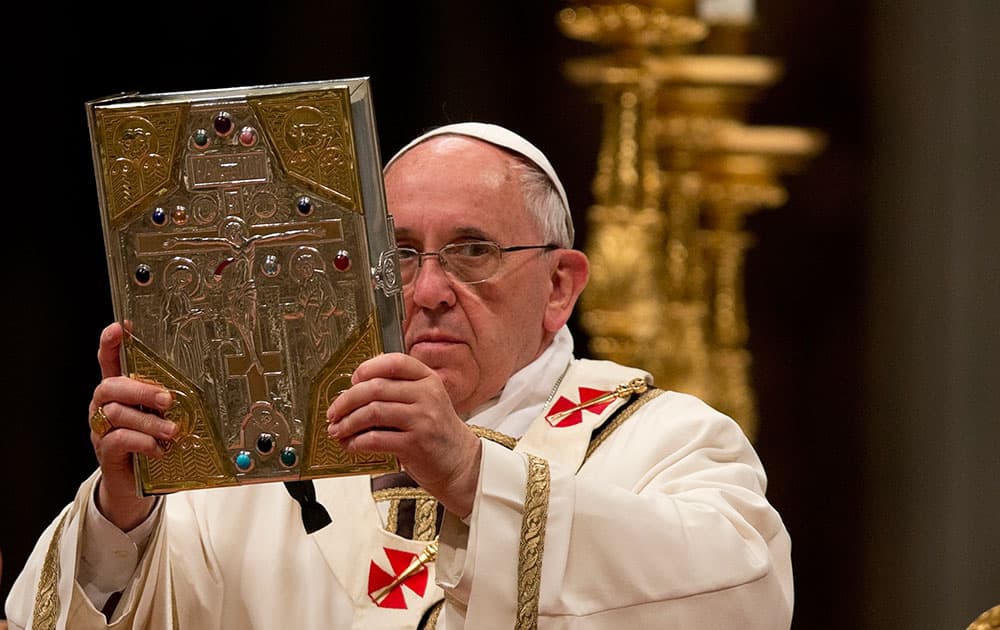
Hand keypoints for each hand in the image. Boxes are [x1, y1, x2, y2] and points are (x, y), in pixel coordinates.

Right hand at [89, 323, 177, 530]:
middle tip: (167, 399)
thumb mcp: (159, 417)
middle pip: (109, 386)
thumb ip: (167, 400)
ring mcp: (101, 430)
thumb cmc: (149, 443)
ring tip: (171, 430)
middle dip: (139, 389)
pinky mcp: (106, 453)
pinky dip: (143, 441)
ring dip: (148, 421)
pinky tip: (159, 448)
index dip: (111, 344)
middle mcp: (104, 407)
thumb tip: (200, 384)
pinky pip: (118, 440)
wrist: (133, 485)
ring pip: (116, 414)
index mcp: (118, 393)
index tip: (120, 327)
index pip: (108, 362)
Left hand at [327, 353, 481, 517]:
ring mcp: (423, 419)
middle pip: (375, 387)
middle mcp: (427, 395)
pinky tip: (350, 445)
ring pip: (372, 412)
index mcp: (428, 379)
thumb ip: (399, 391)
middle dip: (347, 400)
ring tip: (337, 430)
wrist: (460, 463)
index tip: (352, 381)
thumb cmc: (436, 432)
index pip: (394, 362)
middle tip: (333, 412)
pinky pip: (375, 439)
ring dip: (348, 422)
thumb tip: (354, 392)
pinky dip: (356, 442)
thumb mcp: (425, 402)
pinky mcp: (415, 444)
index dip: (368, 368)